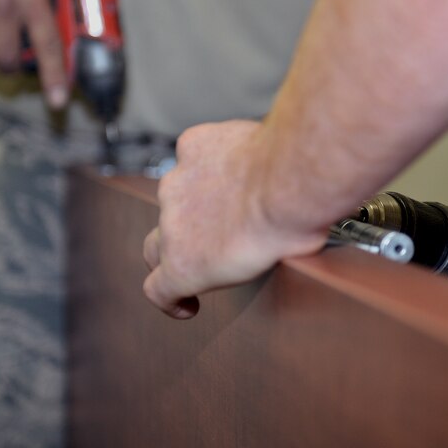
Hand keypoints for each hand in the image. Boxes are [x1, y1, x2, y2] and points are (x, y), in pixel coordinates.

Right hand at [142, 120, 326, 317]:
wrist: (291, 182)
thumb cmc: (289, 230)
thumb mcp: (264, 269)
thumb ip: (236, 264)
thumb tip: (254, 249)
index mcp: (184, 267)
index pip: (157, 289)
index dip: (170, 299)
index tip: (187, 301)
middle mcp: (170, 226)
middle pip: (157, 242)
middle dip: (176, 247)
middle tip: (206, 242)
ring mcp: (177, 182)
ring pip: (178, 193)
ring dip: (199, 197)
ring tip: (237, 191)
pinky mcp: (192, 146)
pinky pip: (195, 153)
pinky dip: (211, 157)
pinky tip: (237, 157)